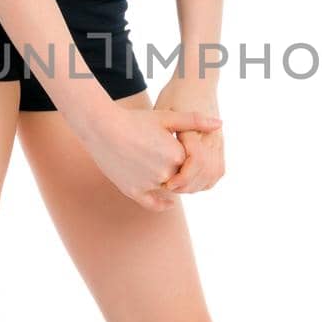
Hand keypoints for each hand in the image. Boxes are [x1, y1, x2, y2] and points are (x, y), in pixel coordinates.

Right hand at [81, 106, 222, 211]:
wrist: (102, 127)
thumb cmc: (135, 120)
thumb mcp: (167, 117)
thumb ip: (194, 121)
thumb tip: (219, 124)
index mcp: (177, 155)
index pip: (192, 161)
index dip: (187, 154)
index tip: (180, 146)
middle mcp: (165, 173)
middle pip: (180, 175)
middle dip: (178, 169)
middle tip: (170, 158)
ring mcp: (149, 184)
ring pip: (167, 187)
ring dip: (169, 181)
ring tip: (161, 167)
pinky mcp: (133, 191)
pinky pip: (152, 203)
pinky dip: (162, 205)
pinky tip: (169, 202)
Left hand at [153, 82, 225, 194]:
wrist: (197, 81)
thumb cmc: (176, 94)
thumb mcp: (166, 111)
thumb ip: (168, 135)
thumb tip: (174, 158)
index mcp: (197, 130)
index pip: (195, 163)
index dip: (181, 178)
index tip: (166, 183)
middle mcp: (211, 138)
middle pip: (206, 172)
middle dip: (188, 185)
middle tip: (170, 187)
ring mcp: (218, 141)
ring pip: (215, 173)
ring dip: (198, 185)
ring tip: (180, 186)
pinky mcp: (219, 144)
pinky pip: (218, 169)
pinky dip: (207, 180)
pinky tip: (191, 181)